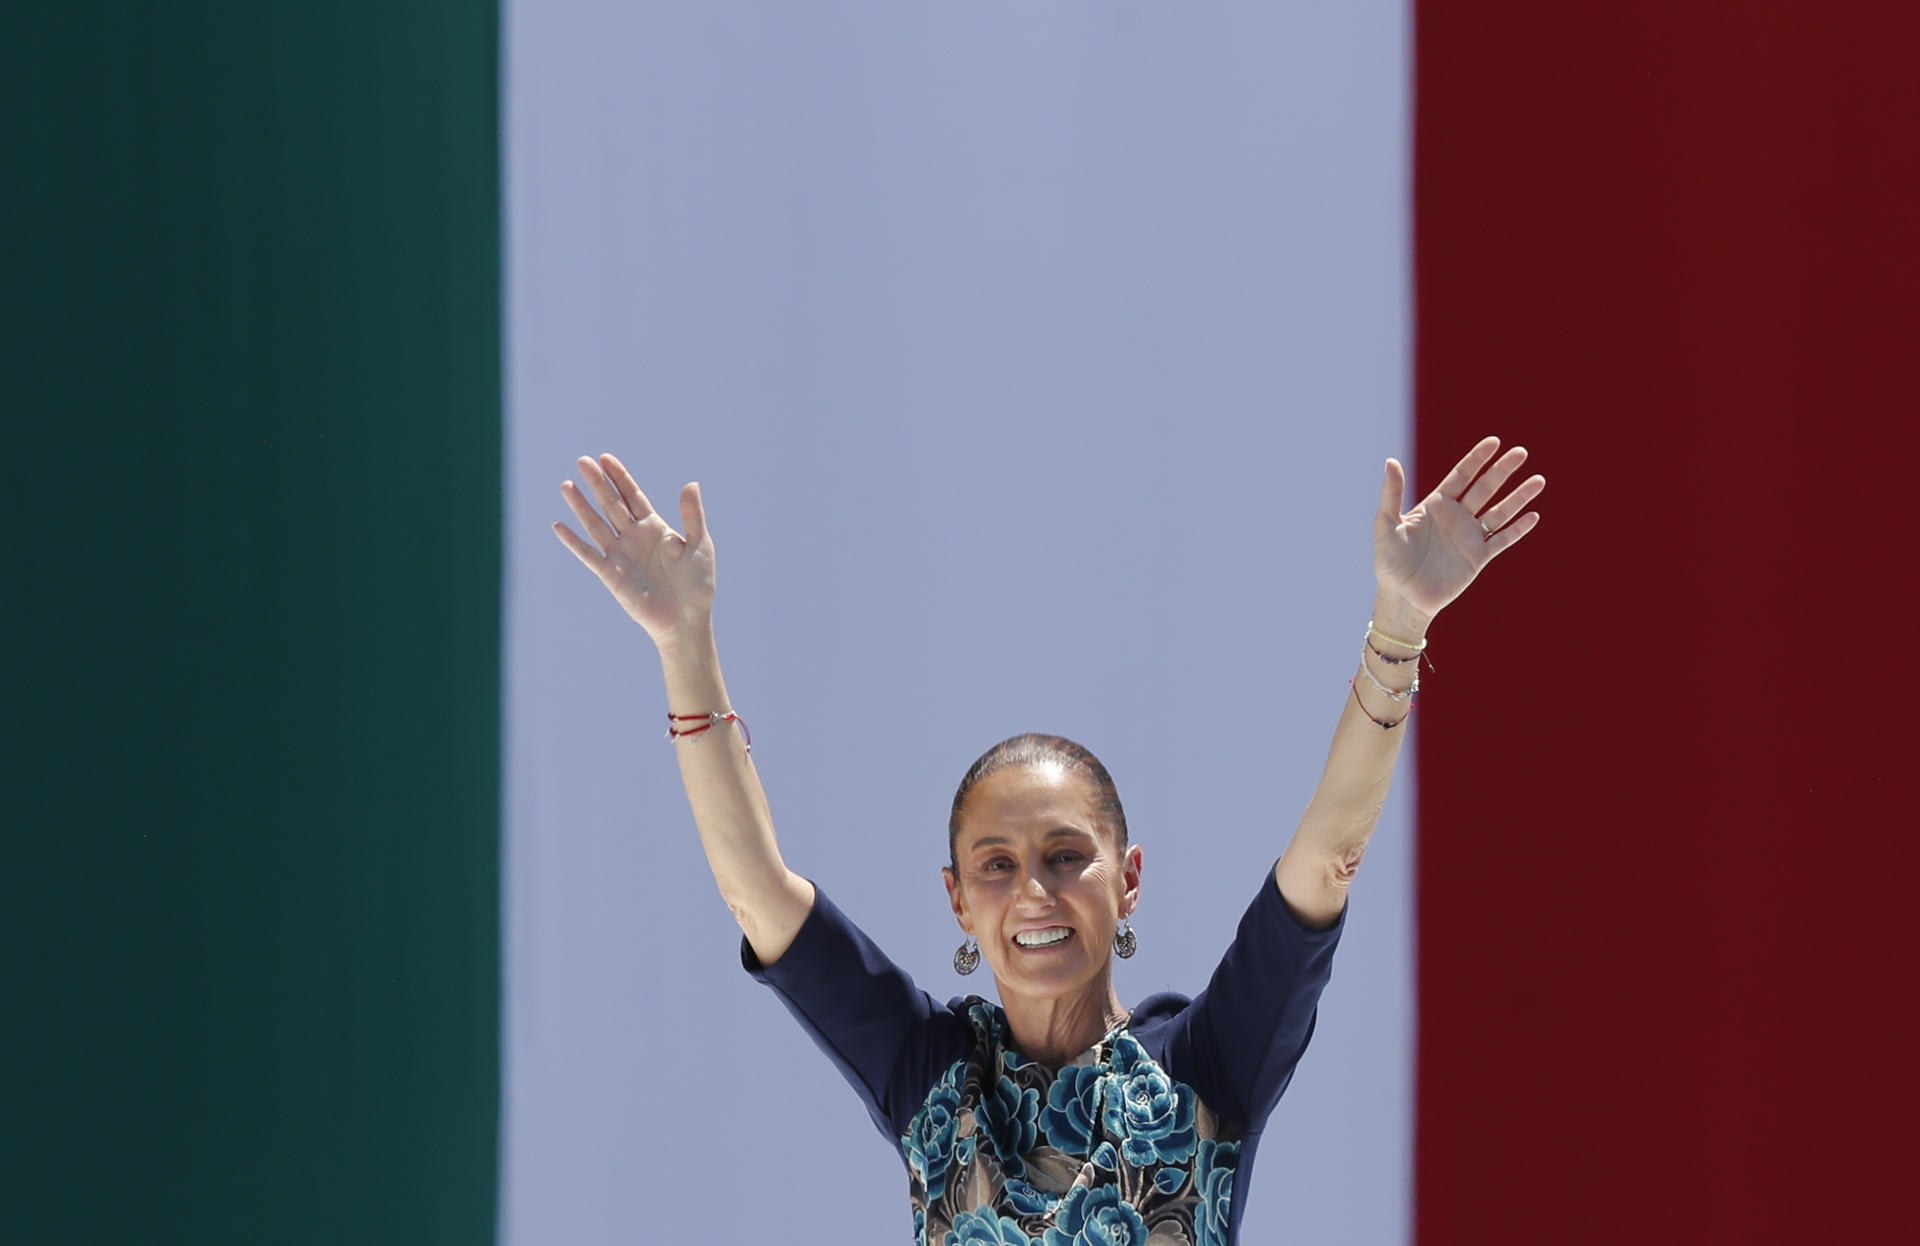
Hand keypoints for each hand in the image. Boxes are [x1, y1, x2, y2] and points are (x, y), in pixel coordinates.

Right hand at [553, 453, 714, 646]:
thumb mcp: (701, 545)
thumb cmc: (697, 583)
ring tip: (566, 485)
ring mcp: (621, 555)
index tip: (606, 458)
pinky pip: (589, 555)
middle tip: (583, 460)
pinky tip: (559, 526)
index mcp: (655, 527)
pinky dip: (574, 542)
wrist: (686, 619)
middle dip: (598, 483)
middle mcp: (634, 537)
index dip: (619, 477)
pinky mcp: (611, 575)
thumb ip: (693, 516)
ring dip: (581, 506)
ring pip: (596, 524)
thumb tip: (691, 484)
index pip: (632, 496)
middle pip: (612, 504)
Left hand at [1373, 436, 1544, 618]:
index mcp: (1436, 505)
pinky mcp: (1478, 558)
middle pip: (1485, 488)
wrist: (1402, 598)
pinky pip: (1502, 540)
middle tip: (1521, 453)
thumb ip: (1392, 493)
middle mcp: (1456, 517)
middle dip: (1503, 470)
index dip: (1477, 459)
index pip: (1461, 476)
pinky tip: (1533, 516)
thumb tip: (1391, 461)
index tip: (1494, 442)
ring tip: (1538, 480)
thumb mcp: (1386, 525)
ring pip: (1499, 512)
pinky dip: (1517, 529)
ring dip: (1518, 497)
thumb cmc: (1389, 562)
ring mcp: (1469, 537)